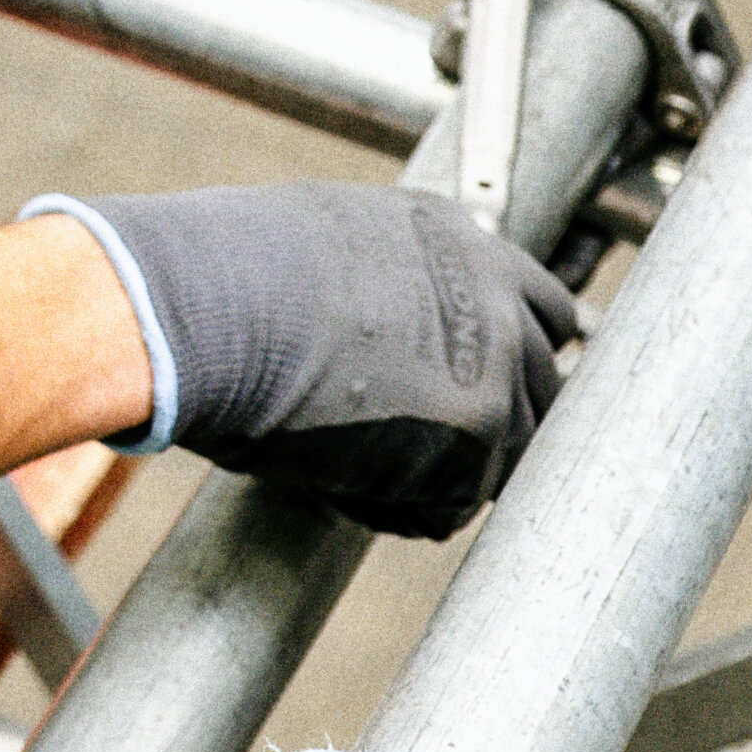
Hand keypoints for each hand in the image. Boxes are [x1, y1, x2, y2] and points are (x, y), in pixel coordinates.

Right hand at [33, 181, 584, 539]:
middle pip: (544, 389)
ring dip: (442, 475)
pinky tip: (337, 487)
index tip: (488, 387)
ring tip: (358, 470)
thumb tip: (379, 333)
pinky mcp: (470, 447)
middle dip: (496, 427)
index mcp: (464, 241)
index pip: (544, 309)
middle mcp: (496, 302)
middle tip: (436, 453)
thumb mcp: (328, 245)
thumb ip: (389, 285)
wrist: (208, 308)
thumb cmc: (228, 274)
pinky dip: (398, 509)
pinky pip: (448, 507)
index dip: (513, 357)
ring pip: (504, 457)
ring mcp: (493, 374)